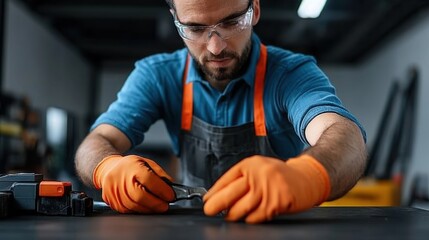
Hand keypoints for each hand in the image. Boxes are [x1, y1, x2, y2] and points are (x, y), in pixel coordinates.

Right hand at [93, 155, 174, 212]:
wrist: (108, 169)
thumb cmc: (130, 166)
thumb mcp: (147, 162)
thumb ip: (160, 174)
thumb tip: (171, 187)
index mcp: (132, 166)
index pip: (149, 180)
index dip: (162, 190)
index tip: (171, 196)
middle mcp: (121, 179)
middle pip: (140, 196)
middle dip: (156, 203)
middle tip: (165, 205)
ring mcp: (114, 191)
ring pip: (134, 206)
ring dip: (149, 209)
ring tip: (157, 206)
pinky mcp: (111, 201)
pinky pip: (128, 210)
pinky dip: (139, 210)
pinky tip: (145, 206)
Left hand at [203, 155, 330, 222]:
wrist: (308, 178)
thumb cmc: (280, 176)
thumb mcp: (260, 169)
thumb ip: (242, 179)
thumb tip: (218, 194)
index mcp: (251, 164)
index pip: (227, 179)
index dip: (214, 192)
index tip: (206, 200)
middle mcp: (258, 174)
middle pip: (229, 194)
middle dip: (216, 205)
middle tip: (209, 210)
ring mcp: (267, 188)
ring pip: (240, 209)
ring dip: (233, 215)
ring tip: (230, 216)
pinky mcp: (276, 202)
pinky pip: (255, 217)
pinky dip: (250, 219)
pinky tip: (250, 216)